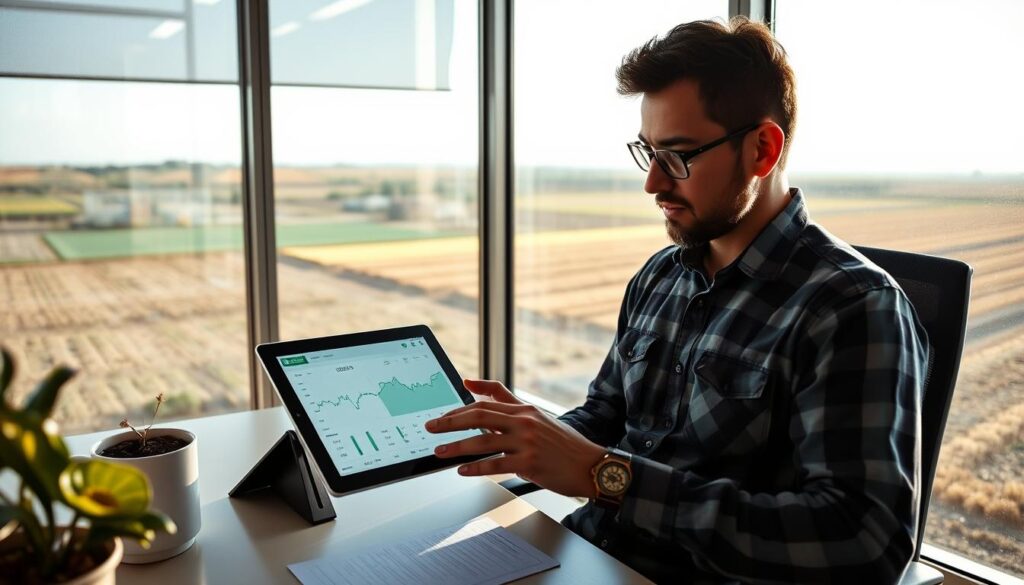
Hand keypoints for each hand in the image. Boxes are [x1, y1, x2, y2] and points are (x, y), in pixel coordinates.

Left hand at [426, 379, 604, 498]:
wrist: (591, 464)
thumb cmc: (562, 443)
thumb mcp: (537, 416)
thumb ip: (505, 400)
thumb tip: (472, 384)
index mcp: (524, 410)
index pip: (485, 404)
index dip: (459, 409)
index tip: (441, 415)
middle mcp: (524, 422)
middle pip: (479, 417)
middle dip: (450, 422)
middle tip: (431, 428)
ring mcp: (527, 442)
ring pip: (483, 441)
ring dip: (457, 447)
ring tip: (440, 451)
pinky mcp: (530, 463)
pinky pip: (496, 464)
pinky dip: (476, 467)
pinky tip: (462, 470)